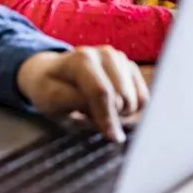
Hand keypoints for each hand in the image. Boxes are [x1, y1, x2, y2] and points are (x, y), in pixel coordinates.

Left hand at [16, 47, 147, 143]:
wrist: (50, 72)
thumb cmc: (49, 89)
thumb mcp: (52, 101)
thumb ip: (78, 106)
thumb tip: (108, 118)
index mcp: (81, 59)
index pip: (102, 92)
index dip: (107, 118)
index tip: (111, 138)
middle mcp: (104, 54)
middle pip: (123, 98)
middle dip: (110, 115)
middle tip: (89, 117)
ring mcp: (120, 58)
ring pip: (135, 100)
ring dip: (119, 113)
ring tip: (97, 110)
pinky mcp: (130, 67)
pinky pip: (143, 98)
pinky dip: (129, 109)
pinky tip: (111, 107)